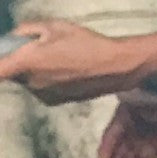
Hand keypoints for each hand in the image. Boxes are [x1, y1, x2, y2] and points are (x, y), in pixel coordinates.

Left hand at [0, 20, 148, 103]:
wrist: (114, 68)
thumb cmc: (85, 43)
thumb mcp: (53, 26)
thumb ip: (25, 30)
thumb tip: (14, 38)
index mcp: (27, 62)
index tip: (3, 59)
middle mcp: (32, 83)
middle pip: (12, 73)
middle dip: (18, 61)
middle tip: (37, 49)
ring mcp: (44, 95)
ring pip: (27, 80)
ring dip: (33, 71)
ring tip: (57, 60)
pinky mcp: (56, 101)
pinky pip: (41, 88)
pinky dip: (46, 80)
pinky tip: (65, 71)